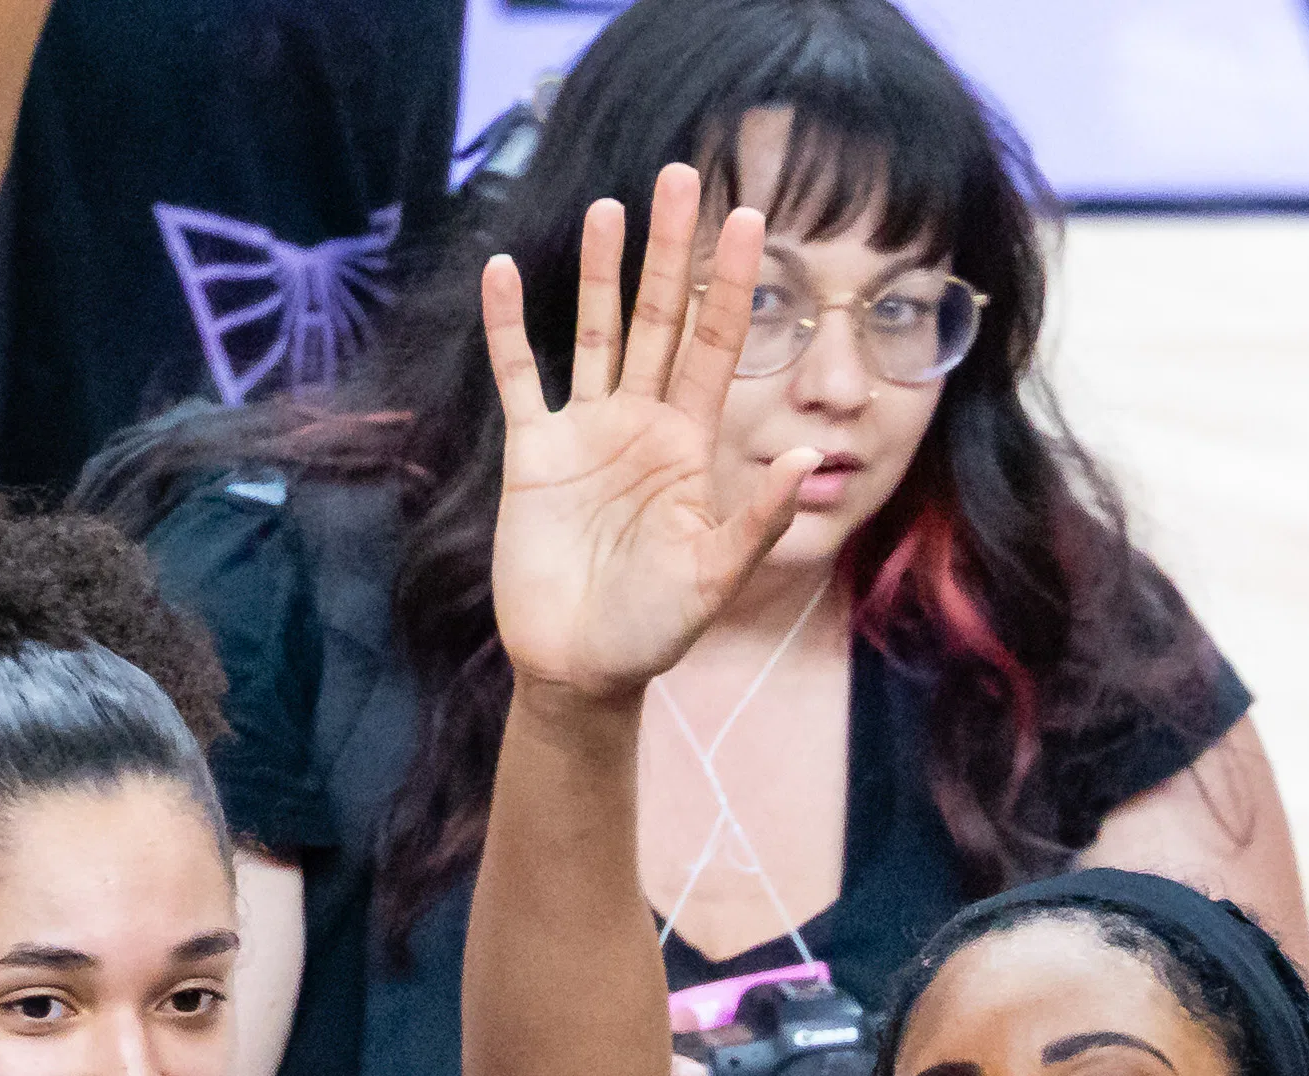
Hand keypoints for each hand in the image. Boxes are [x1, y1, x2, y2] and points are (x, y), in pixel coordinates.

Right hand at [480, 166, 817, 703]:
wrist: (578, 668)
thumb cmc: (653, 629)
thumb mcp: (713, 577)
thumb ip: (754, 516)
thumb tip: (807, 455)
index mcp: (691, 444)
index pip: (718, 345)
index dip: (734, 284)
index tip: (752, 219)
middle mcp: (641, 424)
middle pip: (659, 318)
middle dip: (670, 250)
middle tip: (680, 176)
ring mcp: (585, 433)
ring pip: (594, 333)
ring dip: (598, 271)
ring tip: (607, 207)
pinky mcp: (532, 454)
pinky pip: (519, 377)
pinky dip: (508, 328)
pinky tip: (501, 272)